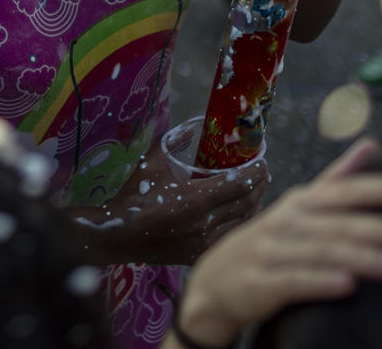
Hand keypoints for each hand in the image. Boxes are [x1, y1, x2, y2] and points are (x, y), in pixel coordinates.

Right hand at [72, 131, 269, 265]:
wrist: (118, 236)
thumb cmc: (133, 198)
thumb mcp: (151, 164)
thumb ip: (172, 142)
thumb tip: (193, 127)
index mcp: (195, 199)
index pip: (240, 183)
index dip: (257, 170)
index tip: (262, 160)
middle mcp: (205, 223)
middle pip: (248, 202)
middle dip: (260, 185)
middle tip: (263, 172)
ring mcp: (204, 243)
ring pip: (244, 223)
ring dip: (255, 205)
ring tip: (256, 191)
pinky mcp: (200, 255)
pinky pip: (231, 238)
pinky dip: (241, 224)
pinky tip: (241, 214)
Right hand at [172, 139, 381, 346]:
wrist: (215, 281)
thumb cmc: (273, 242)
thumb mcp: (301, 206)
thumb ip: (338, 178)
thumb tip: (373, 143)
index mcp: (302, 202)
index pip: (345, 190)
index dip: (380, 188)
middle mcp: (286, 221)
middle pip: (338, 223)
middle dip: (380, 228)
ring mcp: (270, 251)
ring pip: (321, 252)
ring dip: (362, 257)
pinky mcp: (259, 284)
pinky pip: (292, 282)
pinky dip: (320, 282)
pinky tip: (348, 286)